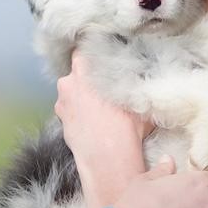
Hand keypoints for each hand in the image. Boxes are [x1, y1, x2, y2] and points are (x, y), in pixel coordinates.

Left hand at [54, 49, 155, 207]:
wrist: (108, 158)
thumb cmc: (125, 126)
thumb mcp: (139, 98)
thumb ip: (136, 82)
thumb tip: (146, 77)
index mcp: (84, 69)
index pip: (83, 48)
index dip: (93, 50)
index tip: (103, 54)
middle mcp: (68, 83)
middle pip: (77, 71)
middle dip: (89, 76)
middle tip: (106, 83)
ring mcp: (61, 104)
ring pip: (72, 92)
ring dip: (83, 95)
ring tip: (101, 106)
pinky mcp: (61, 122)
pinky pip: (70, 110)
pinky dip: (79, 112)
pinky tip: (94, 120)